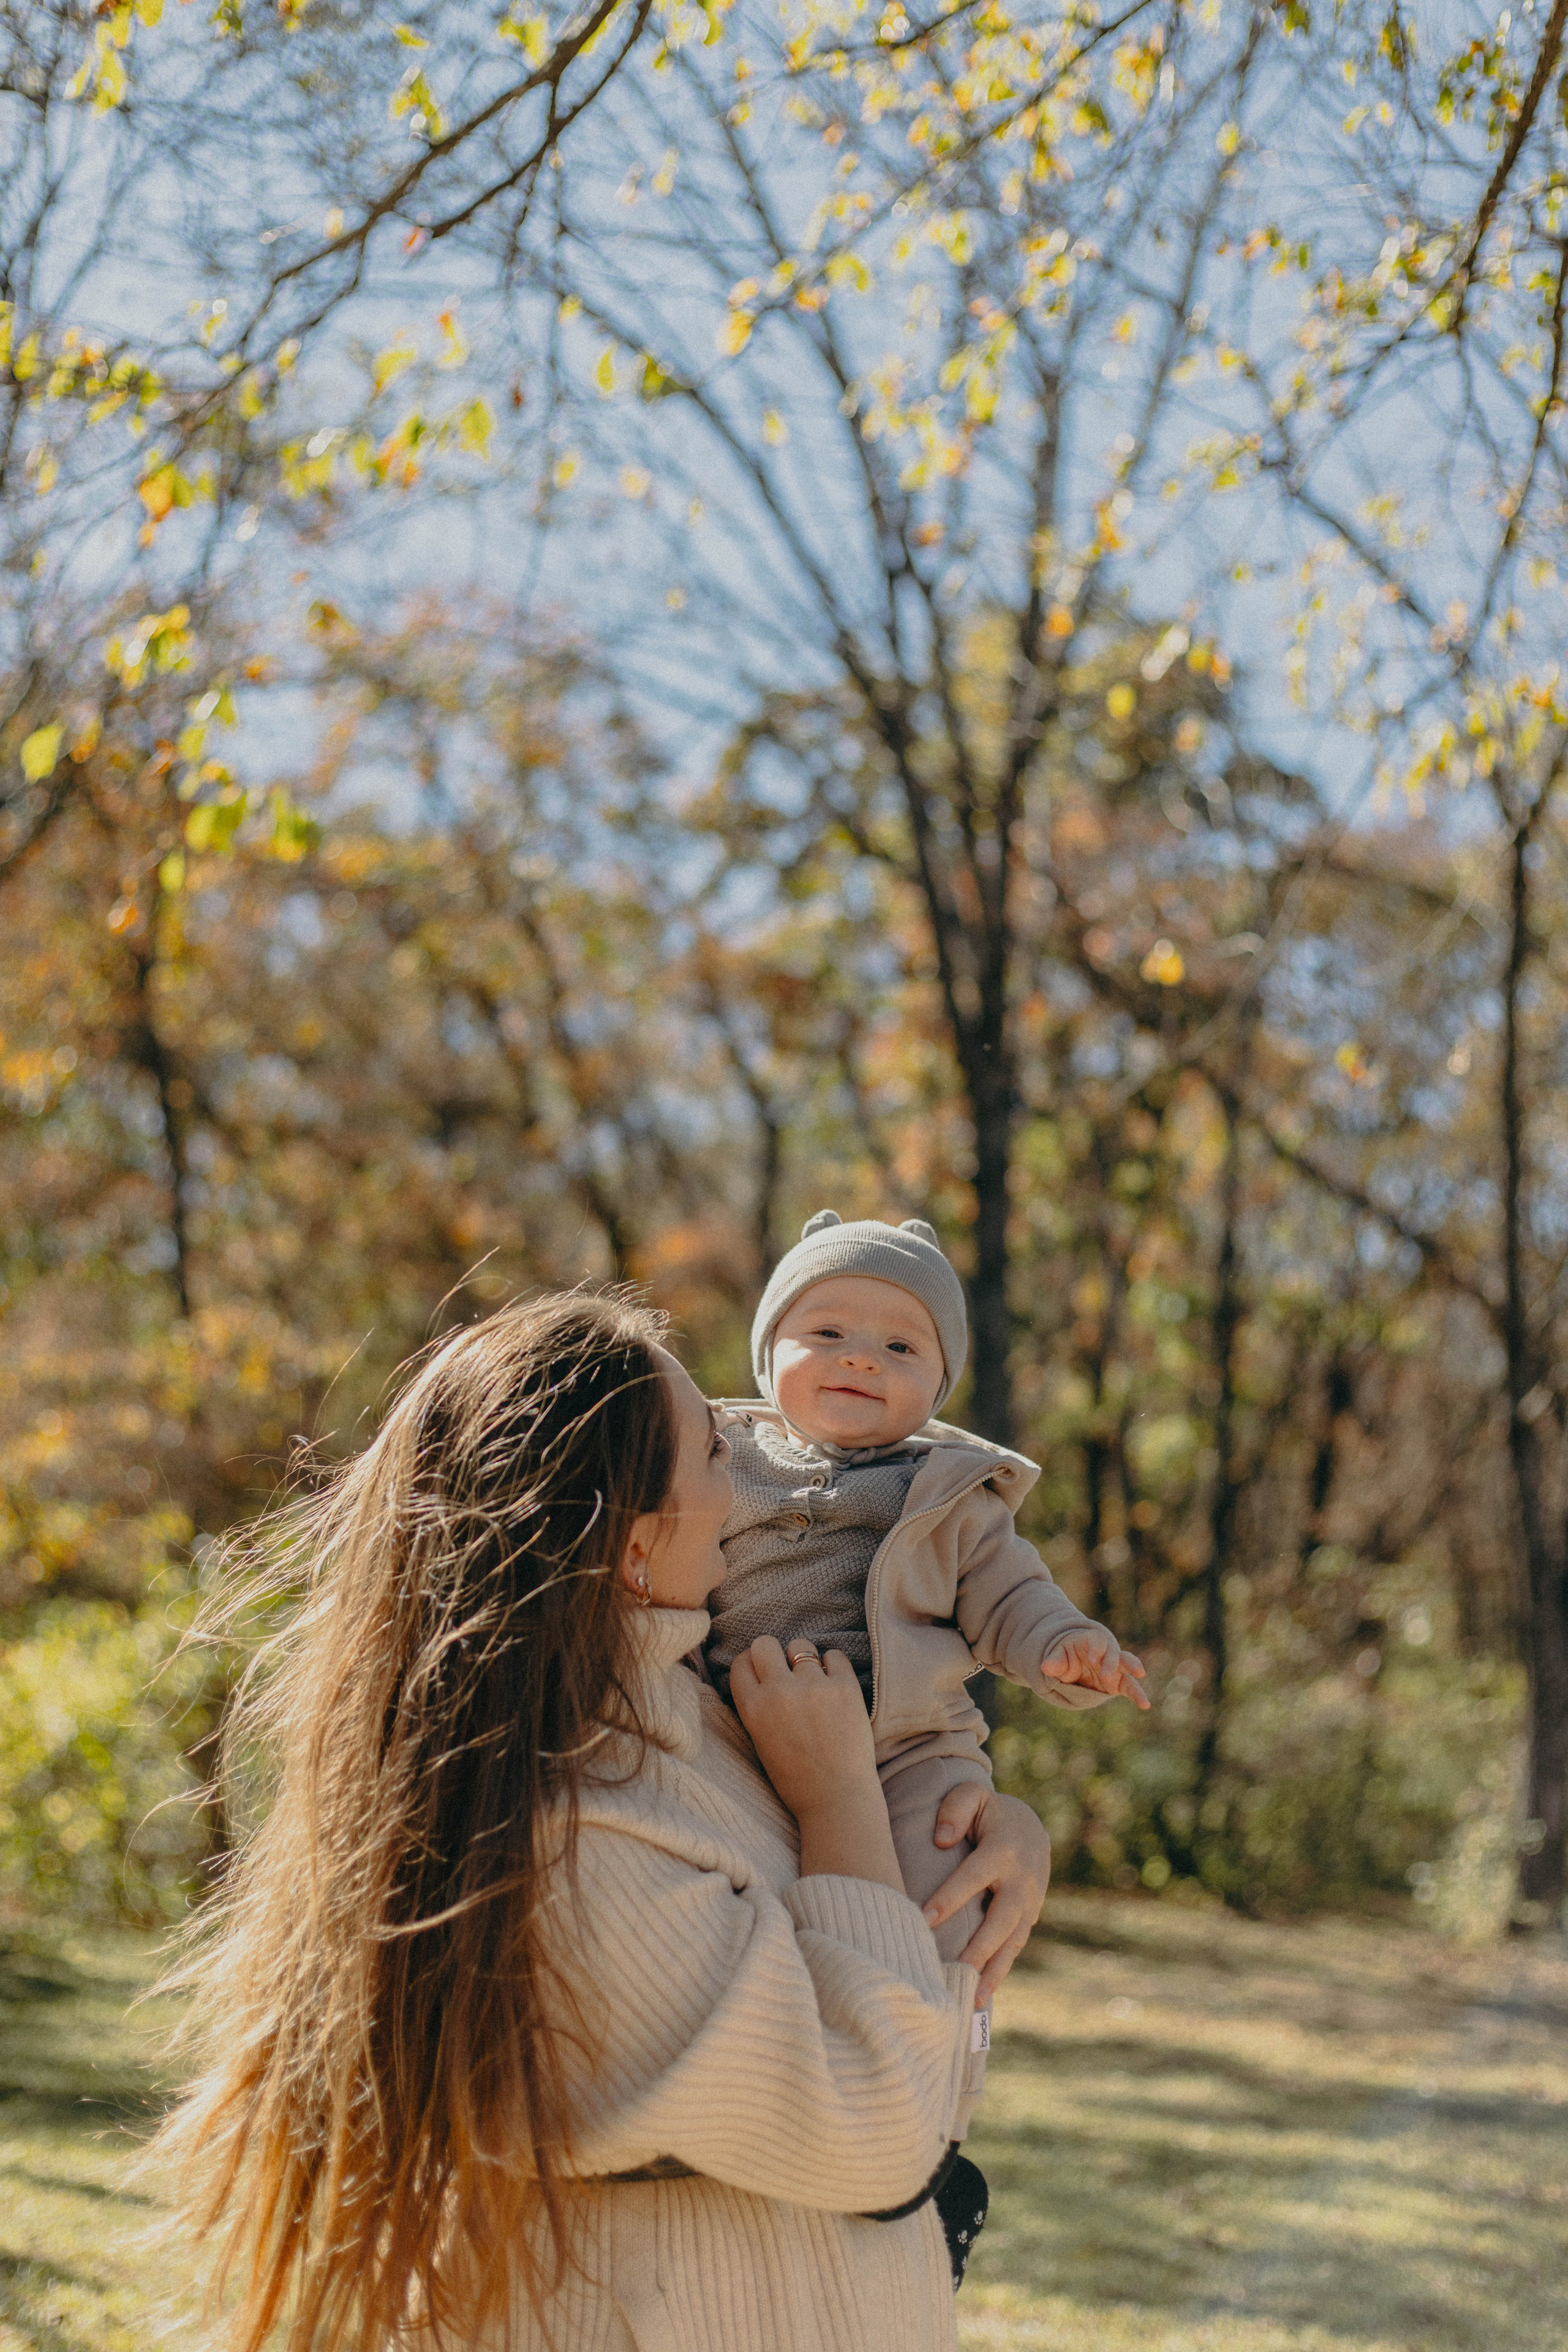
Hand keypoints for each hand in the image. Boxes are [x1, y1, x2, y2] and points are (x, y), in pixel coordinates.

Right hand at [730, 1637, 906, 1896]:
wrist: (836, 1799)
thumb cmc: (796, 1778)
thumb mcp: (760, 1742)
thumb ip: (757, 1705)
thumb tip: (760, 1671)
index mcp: (753, 1708)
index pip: (741, 1662)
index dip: (751, 1665)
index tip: (762, 1673)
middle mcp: (779, 1692)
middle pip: (765, 1643)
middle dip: (773, 1654)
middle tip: (786, 1671)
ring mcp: (813, 1687)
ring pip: (800, 1646)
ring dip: (805, 1660)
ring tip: (813, 1681)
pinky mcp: (844, 1687)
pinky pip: (834, 1655)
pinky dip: (834, 1666)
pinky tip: (834, 1686)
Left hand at [923, 1787, 1050, 2000]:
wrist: (1030, 1824)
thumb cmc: (987, 1811)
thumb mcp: (971, 1796)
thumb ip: (954, 1810)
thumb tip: (941, 1840)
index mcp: (1003, 1849)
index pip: (972, 1877)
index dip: (949, 1898)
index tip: (924, 1919)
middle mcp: (1022, 1879)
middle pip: (1000, 1919)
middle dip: (978, 1948)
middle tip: (955, 1972)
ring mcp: (1031, 1900)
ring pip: (1013, 1940)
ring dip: (994, 1971)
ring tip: (973, 2000)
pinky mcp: (1031, 1915)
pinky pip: (1016, 1946)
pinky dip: (1001, 1970)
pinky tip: (983, 1993)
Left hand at [1041, 1625, 1150, 1709]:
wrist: (1073, 1663)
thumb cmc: (1066, 1656)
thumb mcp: (1057, 1656)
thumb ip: (1054, 1661)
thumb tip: (1046, 1666)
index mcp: (1090, 1642)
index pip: (1097, 1641)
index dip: (1096, 1649)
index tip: (1092, 1659)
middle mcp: (1105, 1653)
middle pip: (1112, 1652)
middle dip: (1110, 1662)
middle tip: (1105, 1675)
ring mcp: (1113, 1667)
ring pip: (1126, 1665)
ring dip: (1132, 1668)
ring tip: (1139, 1674)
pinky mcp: (1117, 1683)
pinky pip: (1130, 1687)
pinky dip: (1138, 1695)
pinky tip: (1145, 1704)